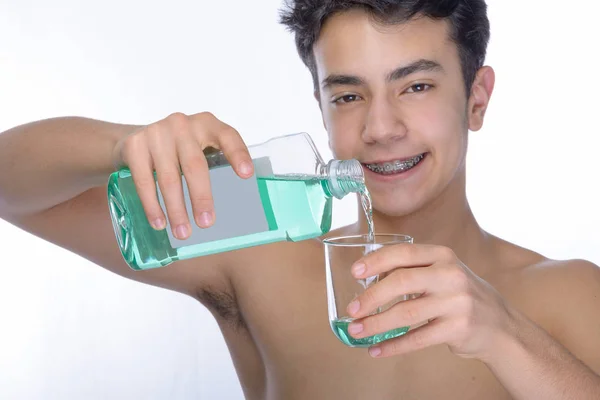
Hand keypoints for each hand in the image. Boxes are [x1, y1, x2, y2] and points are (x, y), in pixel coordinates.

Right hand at [111, 112, 252, 238]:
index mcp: (207, 124)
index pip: (228, 136)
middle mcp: (182, 124)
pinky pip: (145, 181)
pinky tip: (159, 223)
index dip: (238, 154)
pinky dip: (152, 206)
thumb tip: (234, 211)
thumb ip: (215, 165)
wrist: (134, 140)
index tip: (247, 175)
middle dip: (201, 197)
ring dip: (176, 209)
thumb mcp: (198, 149)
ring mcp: (156, 132)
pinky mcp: (134, 145)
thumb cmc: (177, 151)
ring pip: (169, 178)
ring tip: (183, 232)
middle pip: (195, 165)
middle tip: (206, 223)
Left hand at [345, 244, 515, 360]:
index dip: (375, 261)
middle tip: (352, 310)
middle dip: (371, 297)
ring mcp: (457, 303)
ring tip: (357, 331)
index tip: (354, 272)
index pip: (402, 253)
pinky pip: (417, 339)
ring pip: (406, 313)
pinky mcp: (458, 329)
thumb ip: (412, 271)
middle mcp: (450, 275)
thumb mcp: (442, 273)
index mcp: (442, 256)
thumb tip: (368, 279)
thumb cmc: (460, 296)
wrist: (500, 326)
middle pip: (401, 282)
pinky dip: (393, 346)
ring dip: (376, 324)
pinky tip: (376, 350)